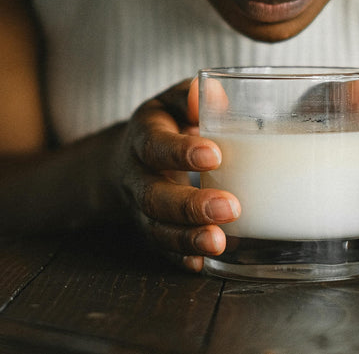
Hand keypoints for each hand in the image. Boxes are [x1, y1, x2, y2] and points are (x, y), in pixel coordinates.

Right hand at [112, 79, 240, 271]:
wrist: (128, 159)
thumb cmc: (164, 125)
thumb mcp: (172, 102)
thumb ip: (191, 97)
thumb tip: (216, 95)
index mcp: (143, 138)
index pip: (155, 146)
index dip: (180, 152)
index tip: (214, 155)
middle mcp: (136, 177)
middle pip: (153, 196)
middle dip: (189, 205)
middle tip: (230, 206)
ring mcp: (141, 209)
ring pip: (156, 229)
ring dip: (187, 238)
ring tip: (219, 241)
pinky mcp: (152, 230)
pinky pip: (162, 250)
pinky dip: (181, 258)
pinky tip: (202, 264)